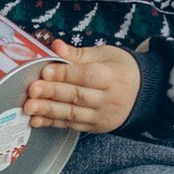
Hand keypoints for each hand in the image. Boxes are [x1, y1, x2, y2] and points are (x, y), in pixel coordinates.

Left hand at [23, 44, 140, 132]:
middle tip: (32, 90)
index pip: (86, 76)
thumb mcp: (105, 55)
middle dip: (52, 93)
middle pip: (77, 96)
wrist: (143, 93)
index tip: (45, 71)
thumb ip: (78, 53)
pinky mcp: (95, 127)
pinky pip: (72, 125)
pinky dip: (53, 123)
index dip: (65, 74)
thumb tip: (55, 46)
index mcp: (112, 76)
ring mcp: (101, 115)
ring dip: (48, 111)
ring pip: (72, 113)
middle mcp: (108, 99)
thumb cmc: (121, 69)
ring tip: (30, 107)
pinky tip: (37, 120)